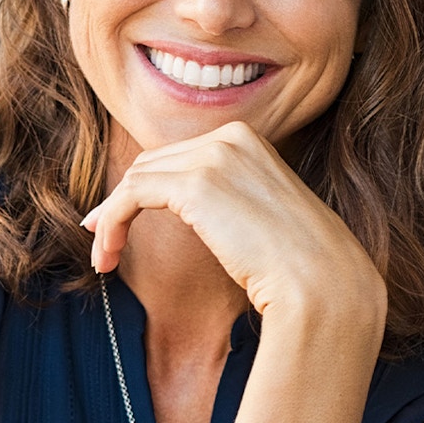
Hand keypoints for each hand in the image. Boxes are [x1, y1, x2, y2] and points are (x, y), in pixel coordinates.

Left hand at [79, 121, 382, 317]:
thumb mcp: (259, 213)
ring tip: (104, 258)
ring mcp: (213, 156)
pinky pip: (130, 197)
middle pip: (152, 164)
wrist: (321, 285)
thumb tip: (183, 205)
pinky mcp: (195, 184)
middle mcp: (229, 137)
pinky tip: (106, 255)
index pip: (176, 157)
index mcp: (247, 138)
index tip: (117, 221)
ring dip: (110, 220)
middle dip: (120, 202)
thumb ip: (224, 198)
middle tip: (102, 240)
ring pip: (135, 180)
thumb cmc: (296, 264)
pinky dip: (111, 223)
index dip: (141, 188)